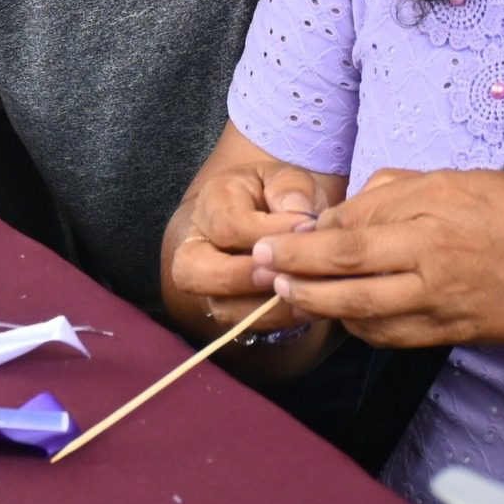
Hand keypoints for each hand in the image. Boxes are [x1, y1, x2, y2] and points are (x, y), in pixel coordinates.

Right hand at [169, 159, 331, 333]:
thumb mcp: (288, 178)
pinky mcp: (229, 307)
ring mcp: (209, 282)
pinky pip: (245, 325)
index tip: (308, 227)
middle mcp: (197, 245)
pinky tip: (307, 307)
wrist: (273, 213)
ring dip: (266, 307)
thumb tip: (301, 220)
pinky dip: (277, 320)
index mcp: (211, 203)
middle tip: (285, 274)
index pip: (226, 225)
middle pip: (194, 272)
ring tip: (305, 293)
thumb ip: (292, 190)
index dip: (267, 232)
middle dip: (243, 278)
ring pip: (220, 307)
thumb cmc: (280, 194)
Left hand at [256, 168, 503, 349]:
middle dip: (295, 276)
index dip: (304, 241)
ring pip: (362, 315)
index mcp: (430, 219)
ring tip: (287, 295)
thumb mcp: (457, 180)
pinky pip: (392, 336)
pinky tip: (341, 314)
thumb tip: (347, 211)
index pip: (349, 234)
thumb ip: (396, 193)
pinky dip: (359, 327)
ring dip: (319, 307)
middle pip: (345, 276)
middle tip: (260, 270)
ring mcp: (441, 306)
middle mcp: (430, 265)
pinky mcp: (451, 334)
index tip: (270, 240)